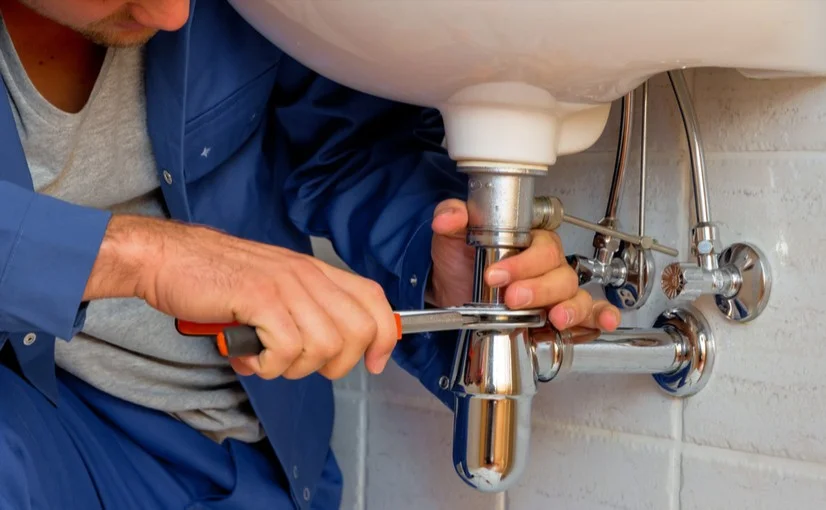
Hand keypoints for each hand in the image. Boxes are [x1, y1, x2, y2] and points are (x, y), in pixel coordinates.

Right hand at [84, 215, 397, 379]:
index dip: (384, 336)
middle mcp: (305, 274)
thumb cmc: (214, 278)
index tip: (375, 363)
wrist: (166, 258)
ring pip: (324, 346)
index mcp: (313, 270)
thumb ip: (303, 309)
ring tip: (264, 357)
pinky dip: (268, 366)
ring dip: (294, 368)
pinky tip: (247, 355)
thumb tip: (332, 348)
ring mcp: (284, 285)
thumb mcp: (271, 286)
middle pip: (357, 331)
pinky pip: (287, 350)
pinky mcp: (258, 299)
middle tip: (298, 364)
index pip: (372, 299)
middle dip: (335, 364)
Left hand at [429, 199, 620, 331]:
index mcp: (530, 241)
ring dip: (569, 307)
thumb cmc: (461, 262)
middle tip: (512, 297)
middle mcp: (548, 265)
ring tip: (554, 317)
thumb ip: (452, 218)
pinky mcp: (559, 316)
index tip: (496, 274)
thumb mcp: (452, 238)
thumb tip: (449, 216)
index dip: (523, 262)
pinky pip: (590, 315)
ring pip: (576, 294)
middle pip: (560, 273)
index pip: (542, 246)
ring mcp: (557, 292)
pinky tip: (603, 321)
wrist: (452, 294)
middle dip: (538, 288)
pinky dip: (600, 318)